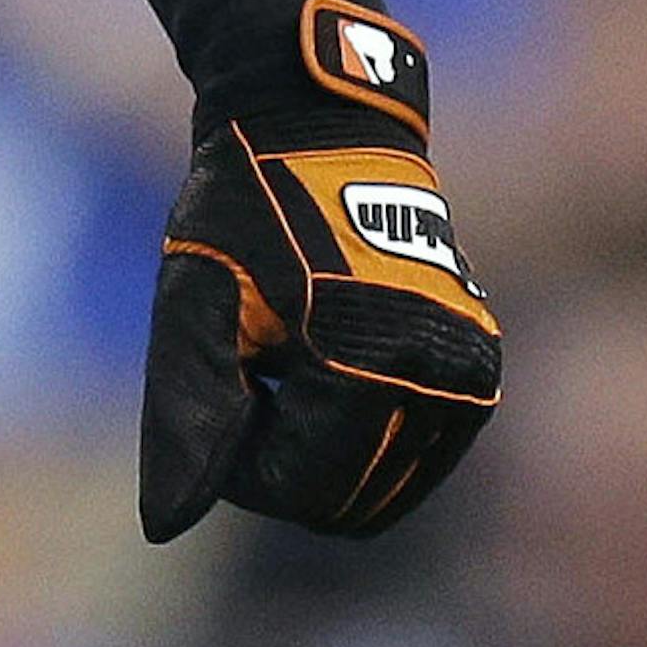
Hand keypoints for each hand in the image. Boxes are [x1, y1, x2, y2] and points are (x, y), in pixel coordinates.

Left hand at [137, 1, 501, 543]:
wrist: (320, 121)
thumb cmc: (244, 206)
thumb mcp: (195, 300)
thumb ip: (186, 413)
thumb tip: (167, 525)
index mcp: (370, 359)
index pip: (296, 489)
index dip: (237, 459)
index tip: (221, 380)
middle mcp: (440, 374)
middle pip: (345, 502)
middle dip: (283, 458)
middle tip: (251, 371)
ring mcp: (470, 373)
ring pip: (384, 491)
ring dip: (325, 450)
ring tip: (289, 361)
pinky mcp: (478, 368)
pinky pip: (416, 457)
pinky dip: (365, 439)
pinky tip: (325, 365)